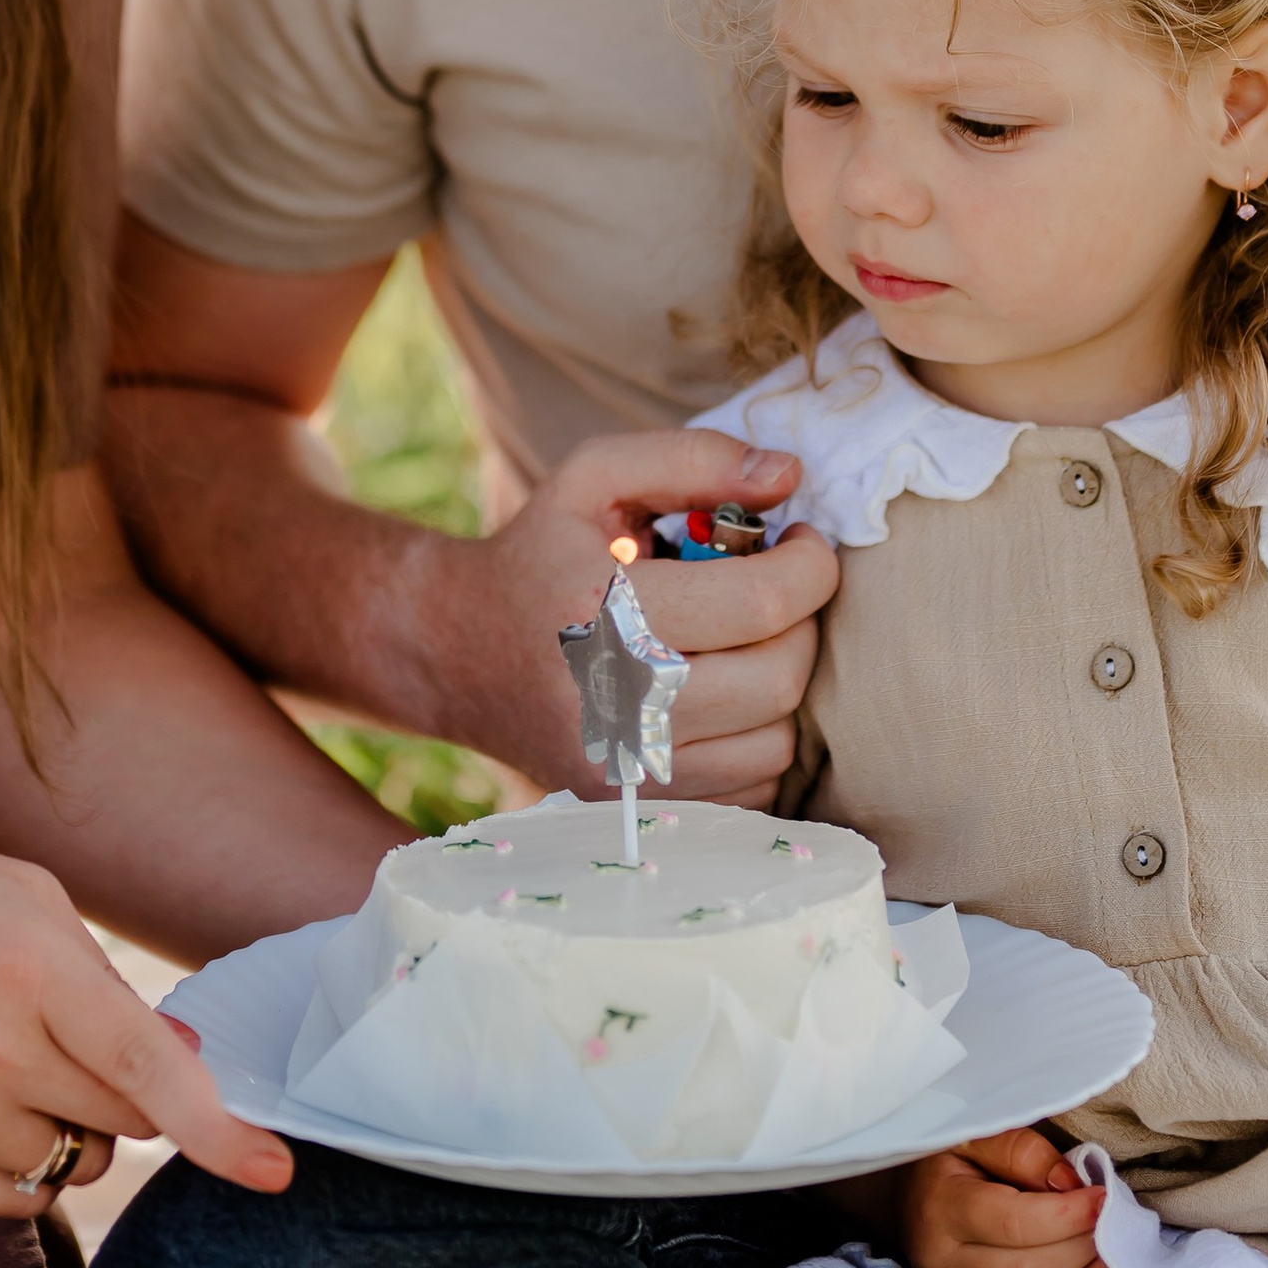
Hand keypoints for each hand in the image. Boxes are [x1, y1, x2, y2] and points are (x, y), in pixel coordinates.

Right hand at [0, 834, 293, 1216]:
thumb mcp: (20, 897)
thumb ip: (107, 981)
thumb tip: (188, 1065)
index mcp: (26, 966)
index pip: (148, 1071)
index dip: (221, 1129)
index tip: (277, 1172)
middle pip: (126, 1121)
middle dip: (130, 1091)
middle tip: (70, 1034)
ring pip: (76, 1162)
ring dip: (74, 1124)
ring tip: (4, 1056)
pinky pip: (17, 1195)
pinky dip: (21, 1156)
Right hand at [432, 431, 840, 798]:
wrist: (455, 653)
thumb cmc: (540, 553)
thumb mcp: (595, 477)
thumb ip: (692, 458)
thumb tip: (789, 475)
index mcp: (603, 611)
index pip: (760, 605)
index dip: (811, 566)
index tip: (805, 542)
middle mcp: (612, 702)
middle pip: (778, 678)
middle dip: (801, 622)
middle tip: (778, 587)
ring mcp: (623, 770)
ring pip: (776, 742)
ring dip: (781, 682)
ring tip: (745, 641)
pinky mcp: (635, 808)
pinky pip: (751, 789)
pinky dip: (756, 738)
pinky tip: (721, 691)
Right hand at [896, 1130, 1116, 1267]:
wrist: (907, 1201)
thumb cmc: (948, 1160)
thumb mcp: (976, 1135)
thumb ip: (1022, 1150)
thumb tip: (1072, 1184)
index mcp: (940, 1207)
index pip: (1013, 1223)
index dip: (1067, 1215)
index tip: (1103, 1197)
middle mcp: (944, 1264)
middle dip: (1084, 1248)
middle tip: (1116, 1224)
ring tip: (1117, 1255)